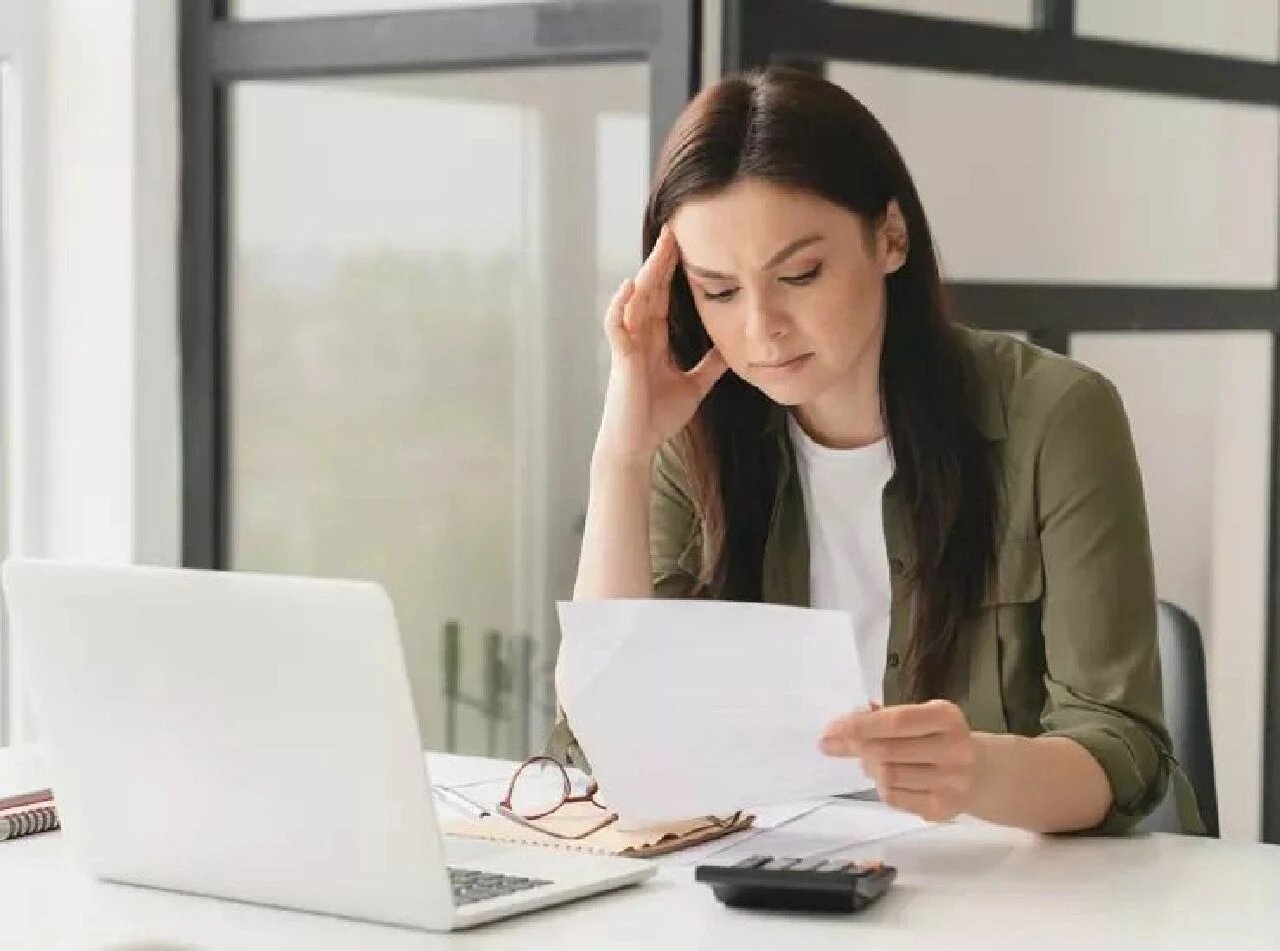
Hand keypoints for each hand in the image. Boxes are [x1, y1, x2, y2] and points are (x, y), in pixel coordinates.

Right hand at [594, 225, 727, 465]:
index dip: (673, 270)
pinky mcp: (621, 361)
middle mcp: (639, 337)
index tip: (687, 244)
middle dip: (662, 260)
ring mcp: (628, 346)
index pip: (664, 296)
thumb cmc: (657, 417)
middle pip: (651, 290)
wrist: (637, 446)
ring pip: (635, 300)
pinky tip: (630, 286)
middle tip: (676, 229)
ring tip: (661, 247)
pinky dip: (621, 305)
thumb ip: (709, 365)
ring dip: (647, 273)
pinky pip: (617, 326)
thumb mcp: (694, 386)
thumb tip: (731, 348)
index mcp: (654, 340)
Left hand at [820, 700, 978, 822]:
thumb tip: (841, 727)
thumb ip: (886, 718)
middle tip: (831, 745)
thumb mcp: (923, 717)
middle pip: (887, 751)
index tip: (829, 730)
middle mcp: (954, 750)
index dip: (859, 726)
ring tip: (869, 761)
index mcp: (947, 718)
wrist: (984, 772)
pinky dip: (882, 787)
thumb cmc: (940, 737)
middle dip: (854, 747)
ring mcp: (951, 783)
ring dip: (868, 768)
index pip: (896, 722)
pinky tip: (887, 779)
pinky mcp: (944, 810)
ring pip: (888, 777)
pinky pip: (896, 798)